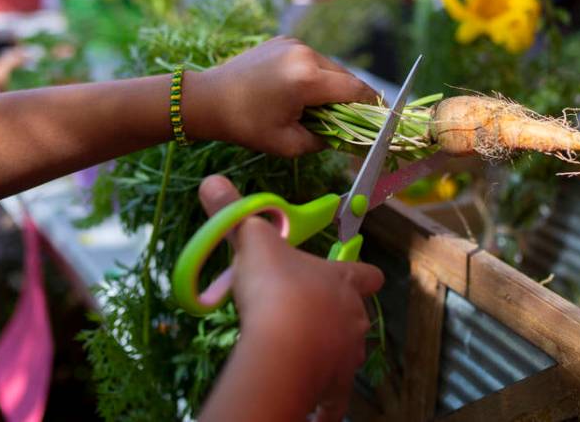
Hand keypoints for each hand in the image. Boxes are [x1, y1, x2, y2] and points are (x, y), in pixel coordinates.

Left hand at [183, 37, 375, 156]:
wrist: (206, 100)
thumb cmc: (245, 125)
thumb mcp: (288, 144)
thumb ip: (325, 140)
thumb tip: (347, 137)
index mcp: (307, 79)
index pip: (355, 90)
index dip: (372, 105)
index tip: (382, 118)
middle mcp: (304, 53)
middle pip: (345, 76)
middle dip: (352, 98)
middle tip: (353, 119)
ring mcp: (293, 43)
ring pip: (329, 67)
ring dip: (332, 86)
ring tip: (322, 108)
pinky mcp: (283, 40)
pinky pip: (311, 59)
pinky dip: (314, 76)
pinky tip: (302, 93)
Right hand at [198, 176, 384, 421]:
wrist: (281, 349)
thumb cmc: (275, 289)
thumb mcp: (252, 244)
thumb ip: (235, 215)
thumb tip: (212, 180)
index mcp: (343, 282)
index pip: (367, 274)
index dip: (358, 273)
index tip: (347, 274)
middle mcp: (354, 317)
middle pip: (356, 315)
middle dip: (334, 315)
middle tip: (302, 316)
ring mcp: (348, 354)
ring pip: (347, 352)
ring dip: (329, 351)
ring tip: (299, 353)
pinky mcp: (335, 386)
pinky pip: (335, 397)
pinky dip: (326, 400)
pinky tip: (314, 404)